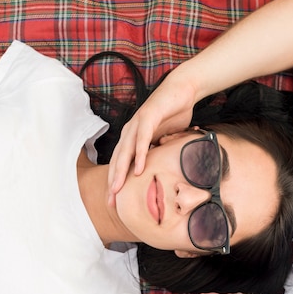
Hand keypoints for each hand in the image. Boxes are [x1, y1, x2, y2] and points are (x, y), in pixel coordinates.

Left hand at [107, 70, 196, 204]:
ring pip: (126, 152)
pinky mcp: (148, 117)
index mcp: (132, 138)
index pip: (121, 165)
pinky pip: (142, 139)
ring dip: (121, 172)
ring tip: (117, 190)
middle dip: (113, 183)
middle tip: (110, 202)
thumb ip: (156, 154)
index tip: (114, 203)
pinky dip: (139, 155)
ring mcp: (137, 124)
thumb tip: (156, 172)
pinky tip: (138, 169)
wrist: (181, 90)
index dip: (116, 183)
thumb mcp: (163, 140)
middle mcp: (130, 132)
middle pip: (118, 161)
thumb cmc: (172, 115)